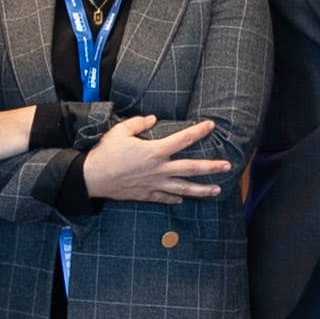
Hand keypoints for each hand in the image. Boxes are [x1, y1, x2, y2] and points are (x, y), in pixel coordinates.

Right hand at [81, 113, 230, 203]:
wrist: (91, 178)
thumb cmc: (105, 153)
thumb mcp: (120, 131)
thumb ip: (139, 123)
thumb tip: (154, 119)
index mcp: (155, 152)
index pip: (183, 140)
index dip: (198, 131)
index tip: (211, 126)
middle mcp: (159, 170)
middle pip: (191, 169)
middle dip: (211, 167)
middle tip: (228, 166)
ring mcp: (154, 185)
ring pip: (183, 189)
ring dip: (202, 190)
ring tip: (217, 190)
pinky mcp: (146, 195)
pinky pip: (165, 198)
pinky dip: (176, 199)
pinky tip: (184, 200)